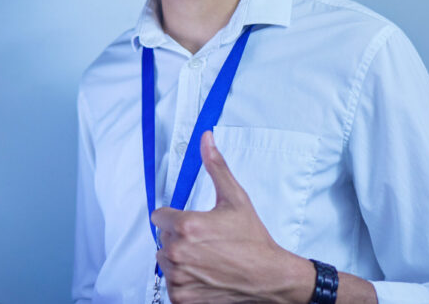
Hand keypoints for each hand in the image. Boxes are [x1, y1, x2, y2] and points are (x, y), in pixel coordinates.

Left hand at [150, 131, 314, 303]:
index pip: (159, 217)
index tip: (193, 225)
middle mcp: (178, 253)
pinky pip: (172, 284)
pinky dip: (185, 282)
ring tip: (207, 260)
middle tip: (206, 243)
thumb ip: (216, 167)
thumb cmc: (253, 240)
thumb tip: (205, 139)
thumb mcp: (235, 199)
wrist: (270, 277)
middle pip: (162, 239)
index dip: (175, 219)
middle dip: (179, 239)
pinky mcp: (181, 297)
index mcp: (185, 226)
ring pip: (166, 262)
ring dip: (181, 261)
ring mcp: (178, 277)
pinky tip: (206, 276)